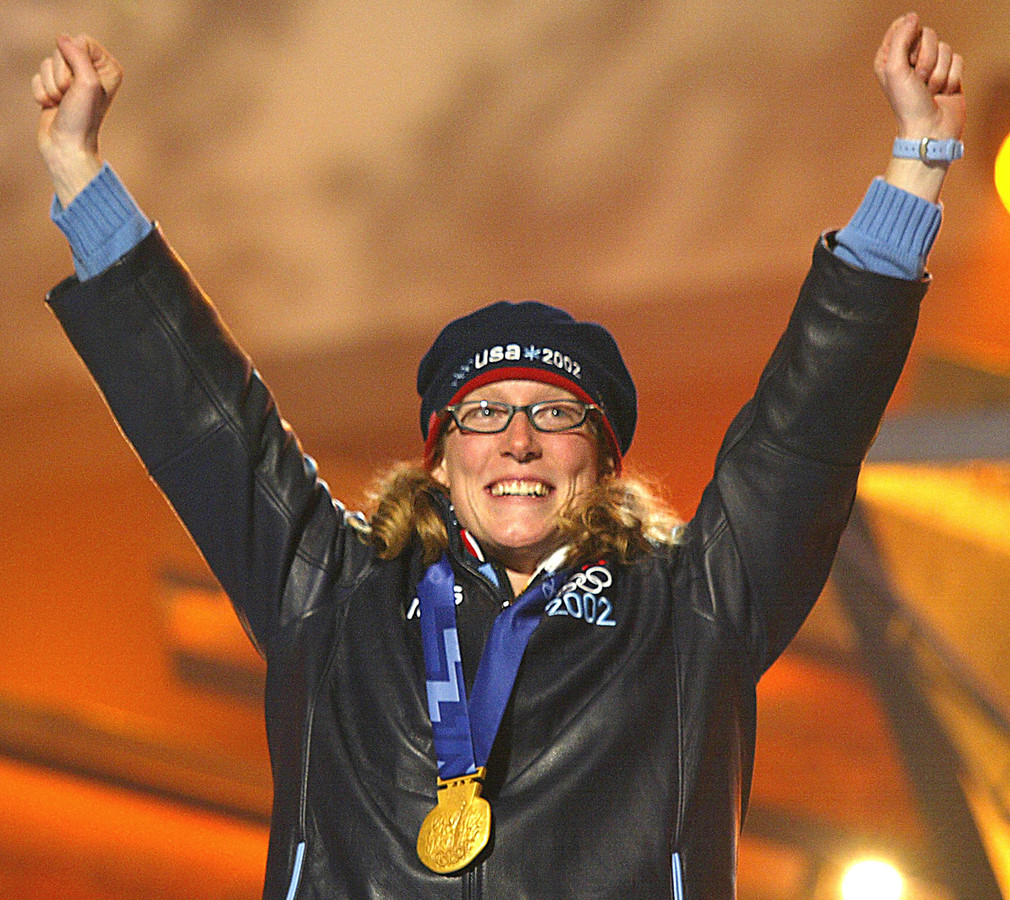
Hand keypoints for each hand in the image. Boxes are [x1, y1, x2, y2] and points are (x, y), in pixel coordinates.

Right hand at [31, 34, 122, 206]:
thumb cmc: (83, 118)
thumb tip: (62, 38)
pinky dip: (41, 93)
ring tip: (63, 103)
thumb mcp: (87, 83)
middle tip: (70, 96)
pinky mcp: (54, 88)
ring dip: (51, 86)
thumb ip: (78, 55)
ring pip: (47, 63)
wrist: (68, 146)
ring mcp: (71, 80)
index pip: (82, 40)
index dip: (74, 58)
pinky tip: (53, 107)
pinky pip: (37, 77)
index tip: (82, 83)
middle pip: (62, 50)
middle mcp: (91, 71)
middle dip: (61, 74)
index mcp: (108, 68)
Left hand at [875, 12, 964, 141]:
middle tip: (919, 81)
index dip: (909, 39)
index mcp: (889, 58)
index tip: (908, 58)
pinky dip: (951, 77)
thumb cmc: (908, 105)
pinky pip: (958, 59)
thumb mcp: (895, 70)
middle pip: (928, 34)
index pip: (903, 27)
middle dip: (926, 59)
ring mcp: (930, 66)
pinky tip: (942, 93)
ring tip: (930, 91)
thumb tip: (912, 17)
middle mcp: (909, 60)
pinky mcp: (949, 73)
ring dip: (939, 72)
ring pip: (945, 48)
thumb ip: (901, 39)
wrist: (930, 129)